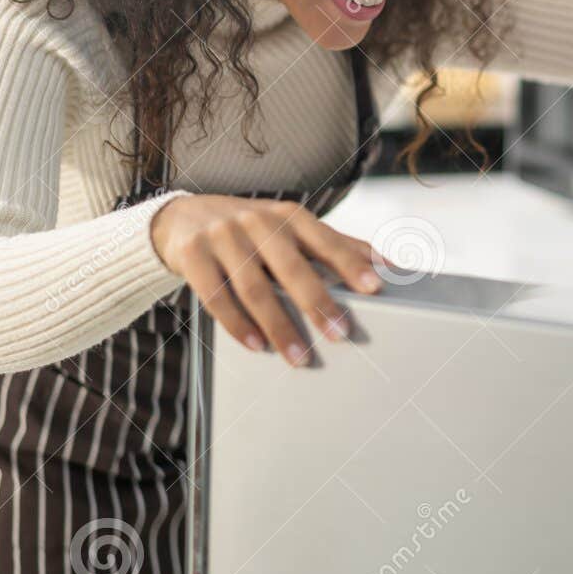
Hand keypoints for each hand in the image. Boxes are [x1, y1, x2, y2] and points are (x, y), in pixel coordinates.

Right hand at [149, 194, 382, 366]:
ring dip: (279, 326)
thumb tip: (390, 264)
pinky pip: (215, 295)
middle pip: (290, 266)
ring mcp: (222, 237)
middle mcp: (257, 221)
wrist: (182, 217)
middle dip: (317, 302)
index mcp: (288, 215)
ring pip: (253, 287)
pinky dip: (237, 324)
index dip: (351, 262)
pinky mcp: (192, 255)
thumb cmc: (251, 229)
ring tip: (300, 358)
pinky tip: (257, 346)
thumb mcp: (291, 227)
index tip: (375, 287)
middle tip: (341, 334)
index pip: (324, 239)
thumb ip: (336, 245)